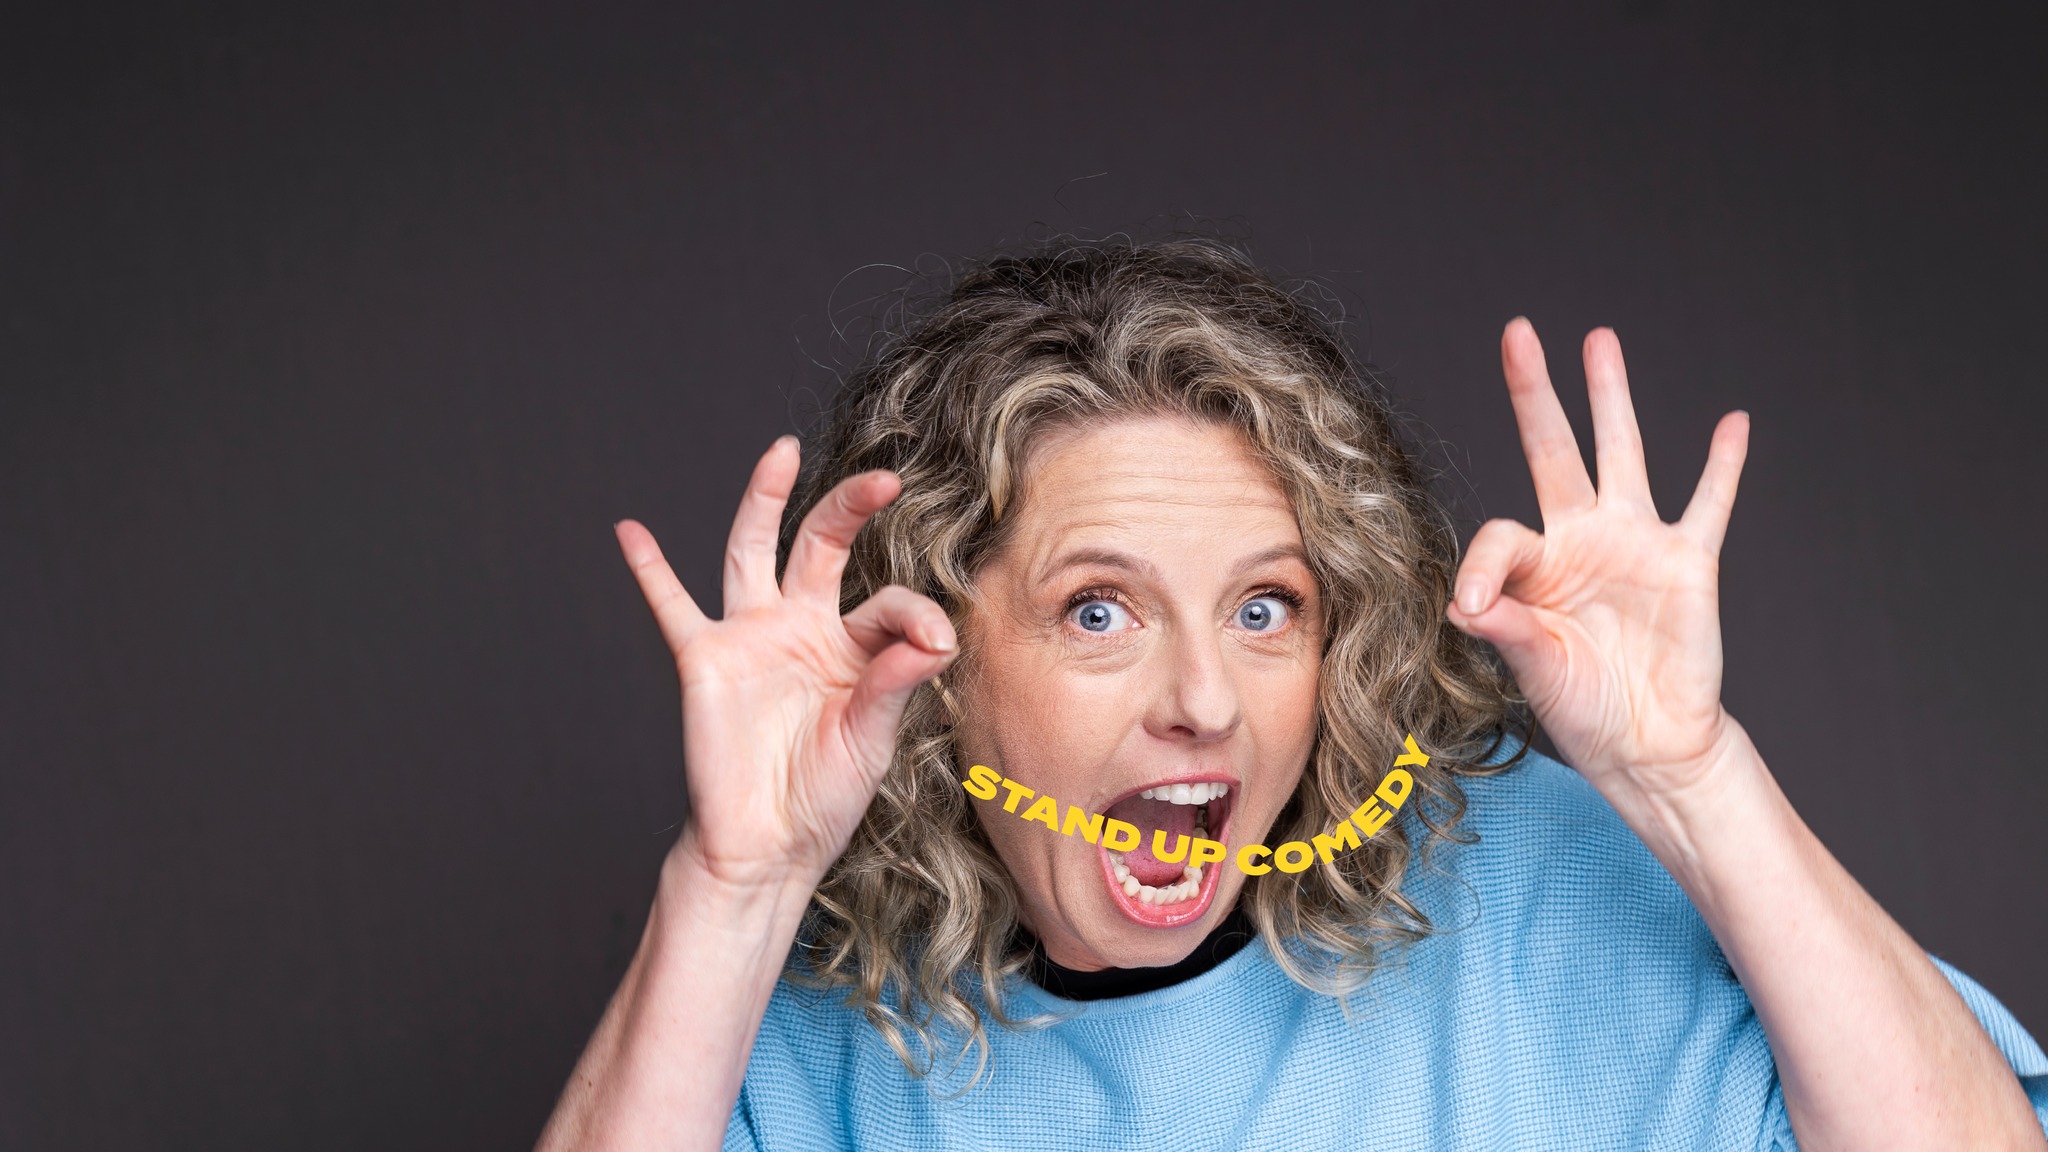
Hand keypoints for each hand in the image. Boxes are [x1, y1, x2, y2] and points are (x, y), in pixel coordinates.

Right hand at [614, 436, 958, 889]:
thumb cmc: (823, 797)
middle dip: (850, 507)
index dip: (916, 616)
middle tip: (883, 479)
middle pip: (822, 545)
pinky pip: (672, 606)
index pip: (886, 603)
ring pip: (754, 552)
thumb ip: (895, 681)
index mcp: (853, 645)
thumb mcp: (873, 739)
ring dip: (765, 499)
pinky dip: (650, 569)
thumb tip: (935, 632)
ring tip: (781, 451)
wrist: (766, 848)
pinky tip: (631, 532)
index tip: (940, 644)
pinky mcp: (705, 659)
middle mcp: (801, 628)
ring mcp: (751, 638)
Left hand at [1448, 319, 1750, 808]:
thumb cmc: (1585, 707)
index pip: (1501, 534)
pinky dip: (1723, 467)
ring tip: (1599, 340)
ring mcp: (1636, 544)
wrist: (1648, 745)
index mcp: (1535, 566)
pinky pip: (1709, 504)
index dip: (1480, 568)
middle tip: (1518, 334)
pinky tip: (1732, 424)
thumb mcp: (1533, 668)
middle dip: (1535, 393)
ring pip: (1624, 453)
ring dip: (1612, 397)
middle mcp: (1582, 540)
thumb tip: (1465, 603)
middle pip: (1554, 449)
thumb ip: (1505, 627)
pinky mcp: (1689, 562)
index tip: (1468, 609)